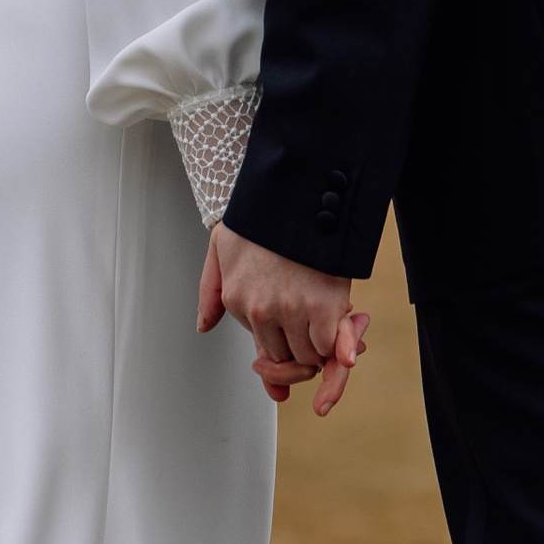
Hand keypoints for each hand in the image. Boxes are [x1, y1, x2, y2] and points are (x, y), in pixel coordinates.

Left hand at [200, 223, 368, 416]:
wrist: (297, 189)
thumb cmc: (261, 214)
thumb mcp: (221, 247)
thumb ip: (210, 291)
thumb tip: (203, 326)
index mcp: (235, 299)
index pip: (261, 343)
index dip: (283, 339)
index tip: (296, 329)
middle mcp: (259, 311)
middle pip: (283, 355)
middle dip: (300, 346)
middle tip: (316, 327)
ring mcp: (291, 310)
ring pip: (306, 355)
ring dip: (319, 344)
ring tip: (328, 321)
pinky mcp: (323, 307)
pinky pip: (328, 347)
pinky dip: (337, 343)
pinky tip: (340, 326)